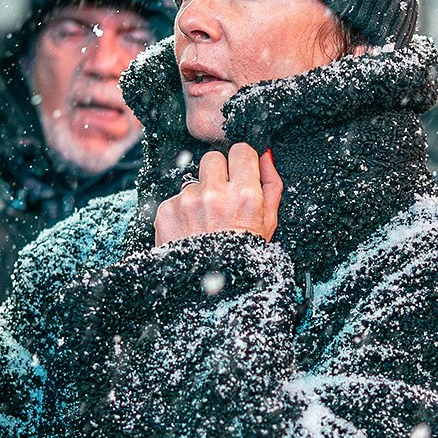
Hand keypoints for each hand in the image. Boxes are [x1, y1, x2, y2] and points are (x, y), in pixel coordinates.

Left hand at [154, 144, 281, 245]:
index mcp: (244, 195)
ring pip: (193, 180)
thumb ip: (271, 185)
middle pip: (213, 158)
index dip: (241, 161)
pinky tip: (190, 228)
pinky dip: (181, 211)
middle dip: (218, 173)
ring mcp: (188, 201)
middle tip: (221, 196)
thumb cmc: (242, 255)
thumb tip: (265, 157)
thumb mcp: (268, 223)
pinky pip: (175, 198)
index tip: (239, 170)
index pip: (241, 150)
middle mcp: (214, 194)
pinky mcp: (167, 210)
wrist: (209, 287)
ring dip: (199, 195)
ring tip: (205, 220)